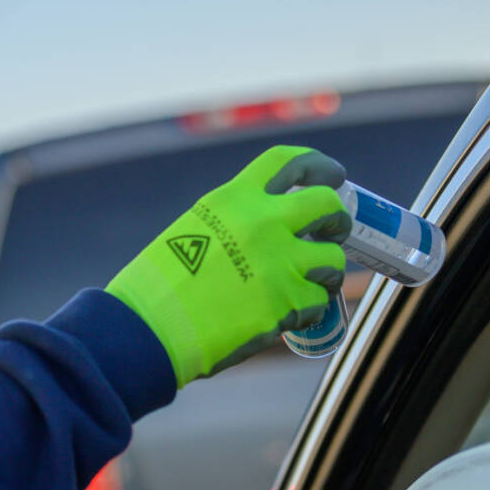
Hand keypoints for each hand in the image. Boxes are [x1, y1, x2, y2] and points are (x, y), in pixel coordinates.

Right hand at [106, 145, 349, 386]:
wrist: (150, 327)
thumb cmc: (159, 284)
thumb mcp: (194, 228)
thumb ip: (234, 222)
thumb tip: (271, 230)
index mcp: (233, 199)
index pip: (289, 162)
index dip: (320, 166)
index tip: (334, 177)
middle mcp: (262, 223)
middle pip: (327, 204)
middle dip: (338, 219)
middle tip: (333, 234)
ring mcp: (278, 264)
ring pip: (333, 259)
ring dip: (328, 271)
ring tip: (312, 283)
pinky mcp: (285, 304)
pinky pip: (318, 302)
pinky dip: (309, 309)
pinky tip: (291, 315)